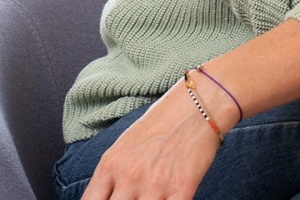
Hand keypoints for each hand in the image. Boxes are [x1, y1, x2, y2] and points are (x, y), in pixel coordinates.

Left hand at [80, 77, 230, 199]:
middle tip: (134, 199)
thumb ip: (110, 177)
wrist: (196, 108)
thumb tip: (103, 198)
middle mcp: (128, 176)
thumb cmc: (160, 127)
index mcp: (110, 165)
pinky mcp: (182, 188)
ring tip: (153, 198)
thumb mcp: (123, 148)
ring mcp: (155, 184)